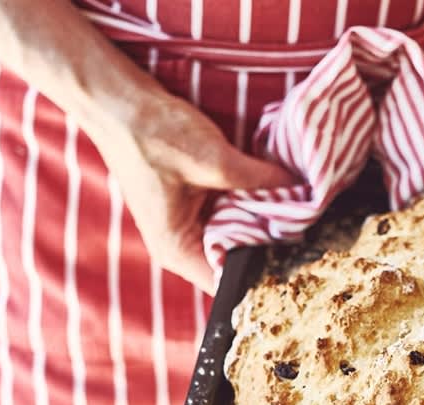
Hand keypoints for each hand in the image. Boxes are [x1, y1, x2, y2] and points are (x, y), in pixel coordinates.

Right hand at [91, 88, 294, 292]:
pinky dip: (245, 204)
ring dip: (258, 222)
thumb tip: (299, 189)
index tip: (297, 257)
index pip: (228, 283)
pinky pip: (225, 215)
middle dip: (267, 245)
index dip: (263, 273)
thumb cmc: (154, 136)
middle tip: (304, 228)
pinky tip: (270, 191)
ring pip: (233, 236)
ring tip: (295, 210)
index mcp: (177, 249)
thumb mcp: (216, 160)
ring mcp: (182, 224)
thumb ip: (261, 180)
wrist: (119, 102)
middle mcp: (179, 245)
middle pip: (234, 260)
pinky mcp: (188, 204)